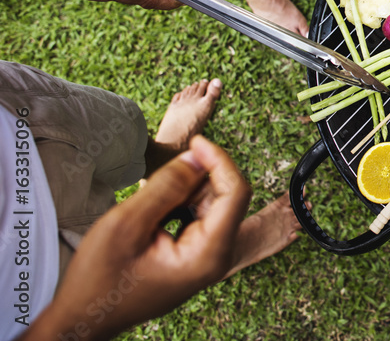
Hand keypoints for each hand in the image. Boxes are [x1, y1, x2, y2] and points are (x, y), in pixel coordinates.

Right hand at [21, 136, 250, 340]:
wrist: (82, 319)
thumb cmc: (98, 280)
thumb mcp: (127, 224)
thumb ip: (166, 187)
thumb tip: (197, 157)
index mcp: (208, 255)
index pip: (236, 194)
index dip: (220, 161)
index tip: (196, 142)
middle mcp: (216, 258)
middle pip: (226, 198)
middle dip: (200, 176)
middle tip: (163, 170)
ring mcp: (206, 259)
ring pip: (211, 205)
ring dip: (188, 190)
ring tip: (152, 197)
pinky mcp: (194, 256)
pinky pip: (199, 218)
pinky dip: (182, 204)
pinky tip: (155, 209)